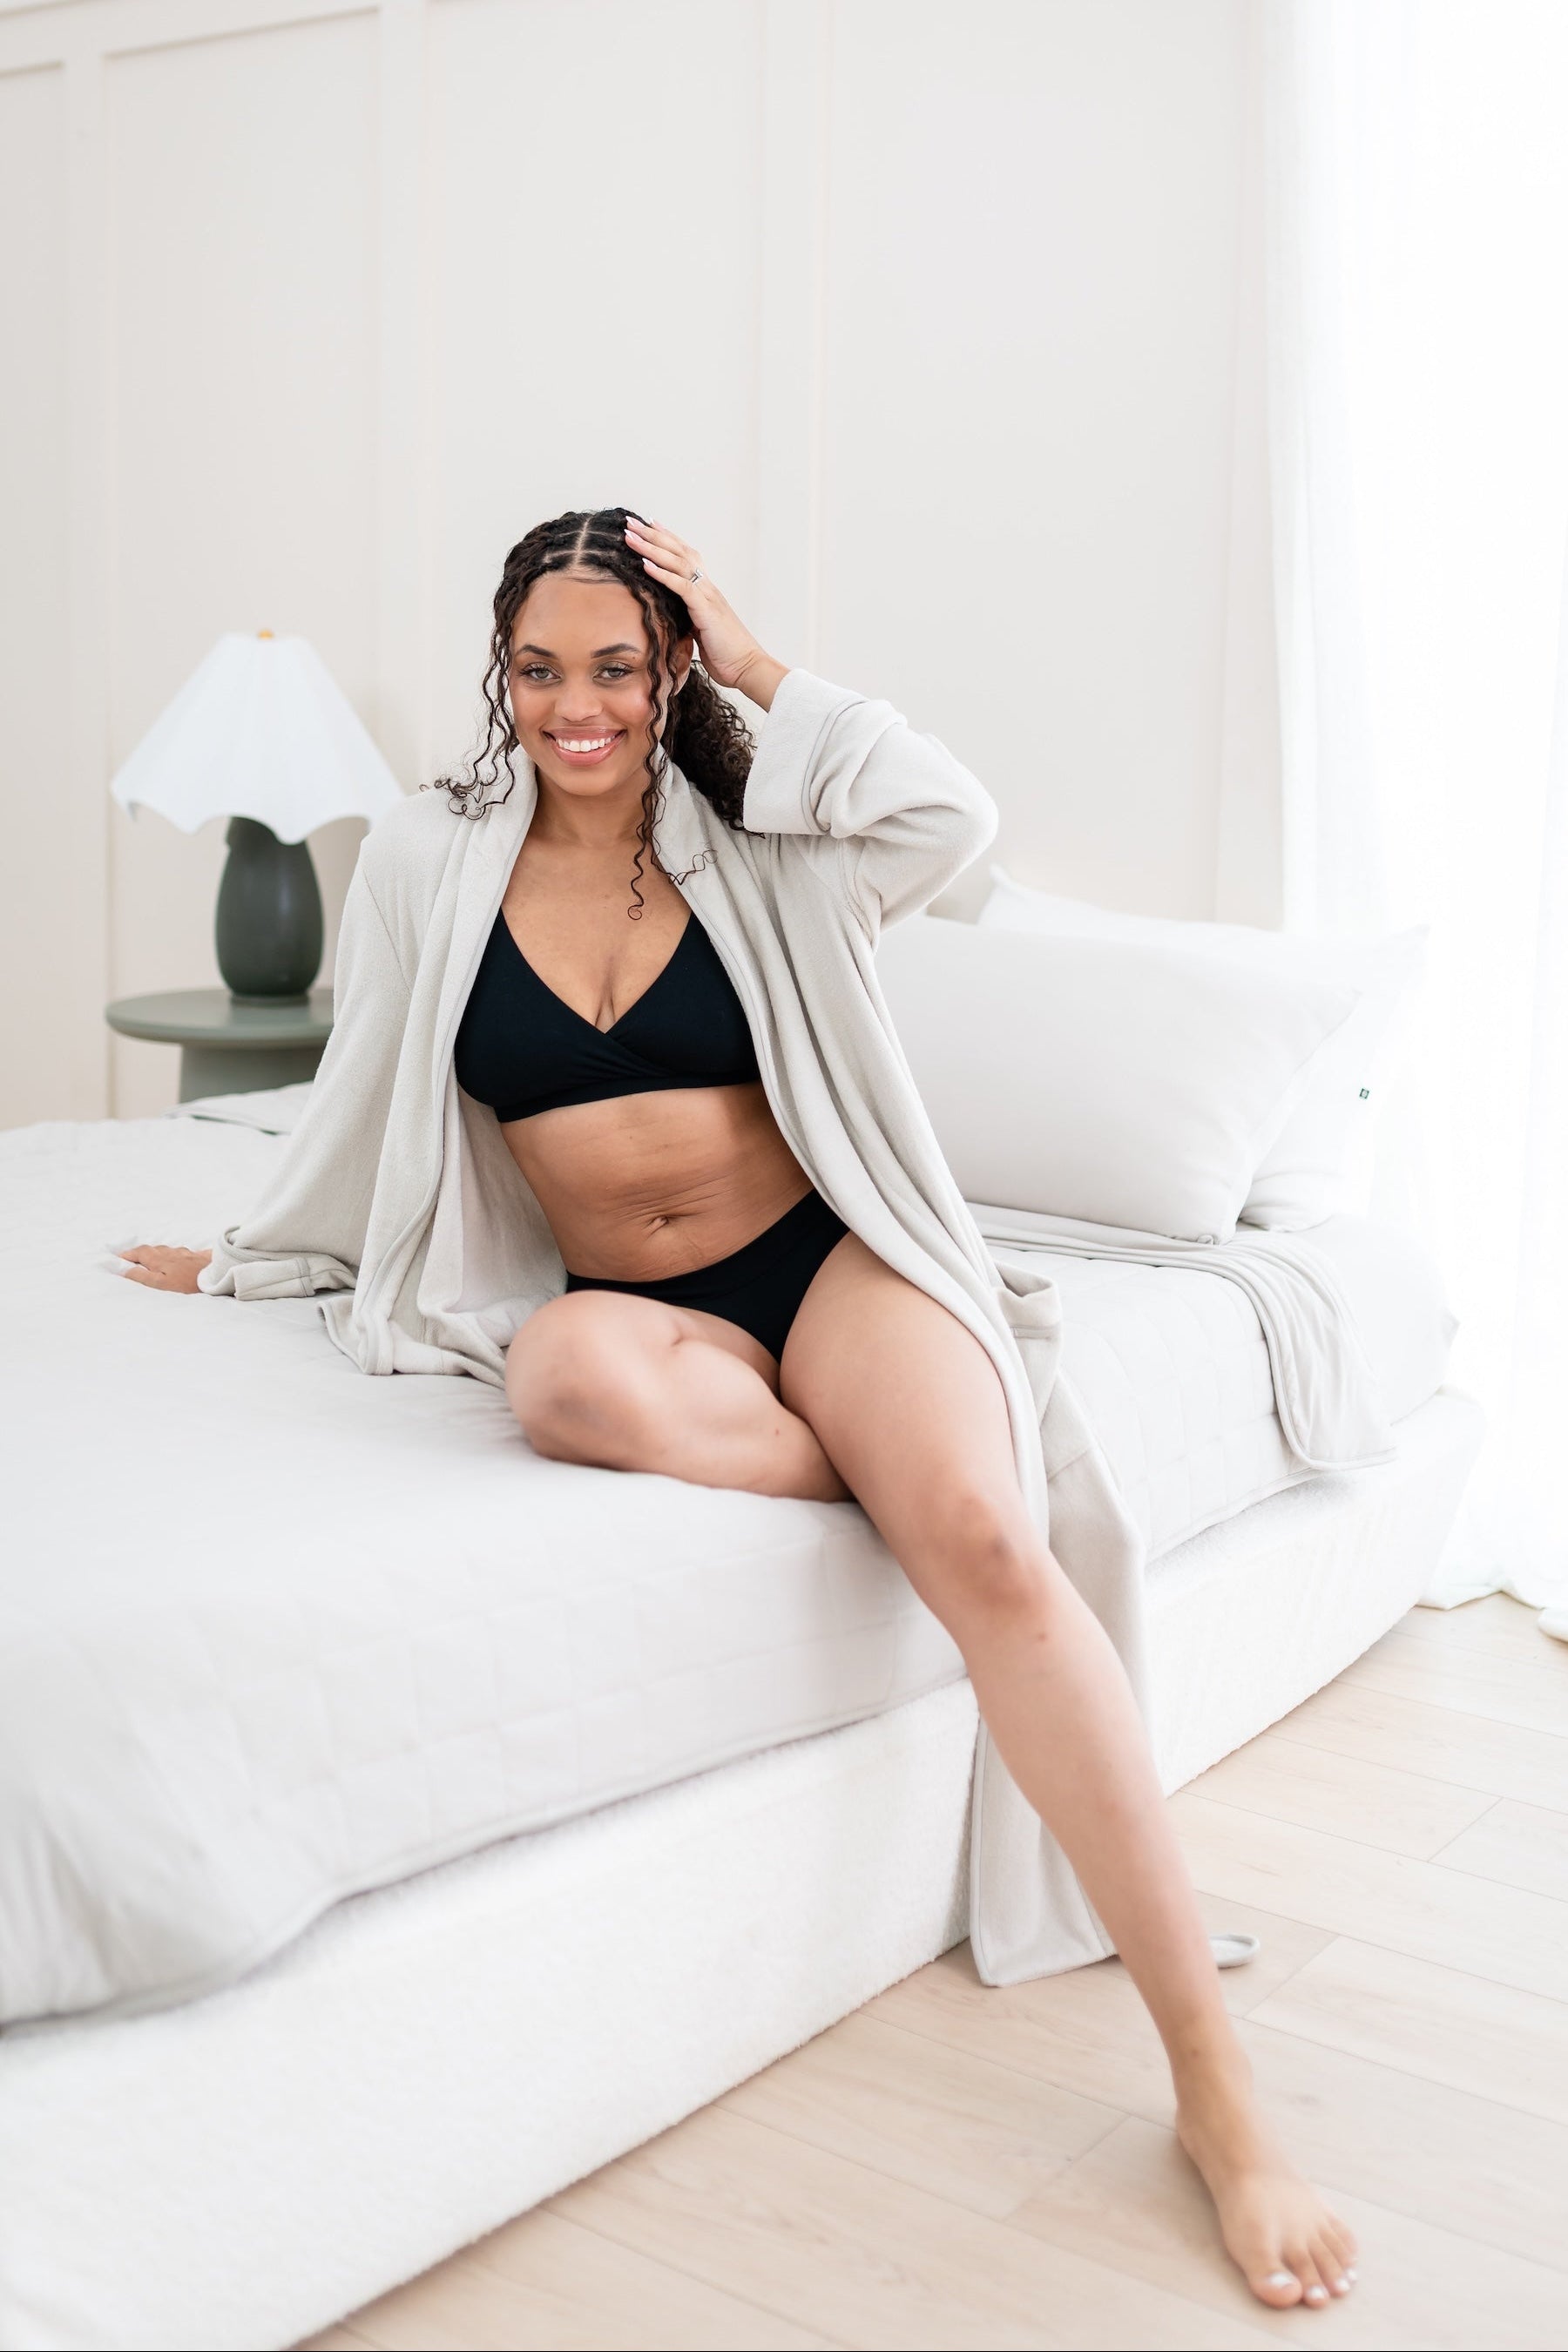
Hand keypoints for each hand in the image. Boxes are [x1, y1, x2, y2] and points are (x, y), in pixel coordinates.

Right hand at [118, 1244, 211, 1292]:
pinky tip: (177, 1261)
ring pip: (167, 1251)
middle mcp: (171, 1252)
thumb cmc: (189, 1284)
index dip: (127, 1256)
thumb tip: (125, 1270)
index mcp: (159, 1259)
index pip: (138, 1253)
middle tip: (132, 1261)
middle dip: (140, 1254)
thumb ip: (142, 1276)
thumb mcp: (161, 1284)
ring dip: (157, 1255)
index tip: (118, 1260)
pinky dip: (175, 1257)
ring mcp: (186, 1253)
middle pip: (151, 1250)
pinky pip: (183, 1254)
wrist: (219, 1277)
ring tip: (152, 1263)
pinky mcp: (200, 1256)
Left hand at [623, 516, 787, 708]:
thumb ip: (687, 618)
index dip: (667, 539)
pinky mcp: (706, 610)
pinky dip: (663, 574)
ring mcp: (708, 596)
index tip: (649, 525)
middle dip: (653, 535)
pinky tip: (645, 564)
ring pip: (678, 563)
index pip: (686, 556)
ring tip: (631, 536)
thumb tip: (671, 618)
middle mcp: (708, 587)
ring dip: (652, 548)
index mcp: (706, 591)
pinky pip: (682, 587)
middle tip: (630, 521)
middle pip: (678, 552)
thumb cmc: (725, 655)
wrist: (747, 667)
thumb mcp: (700, 632)